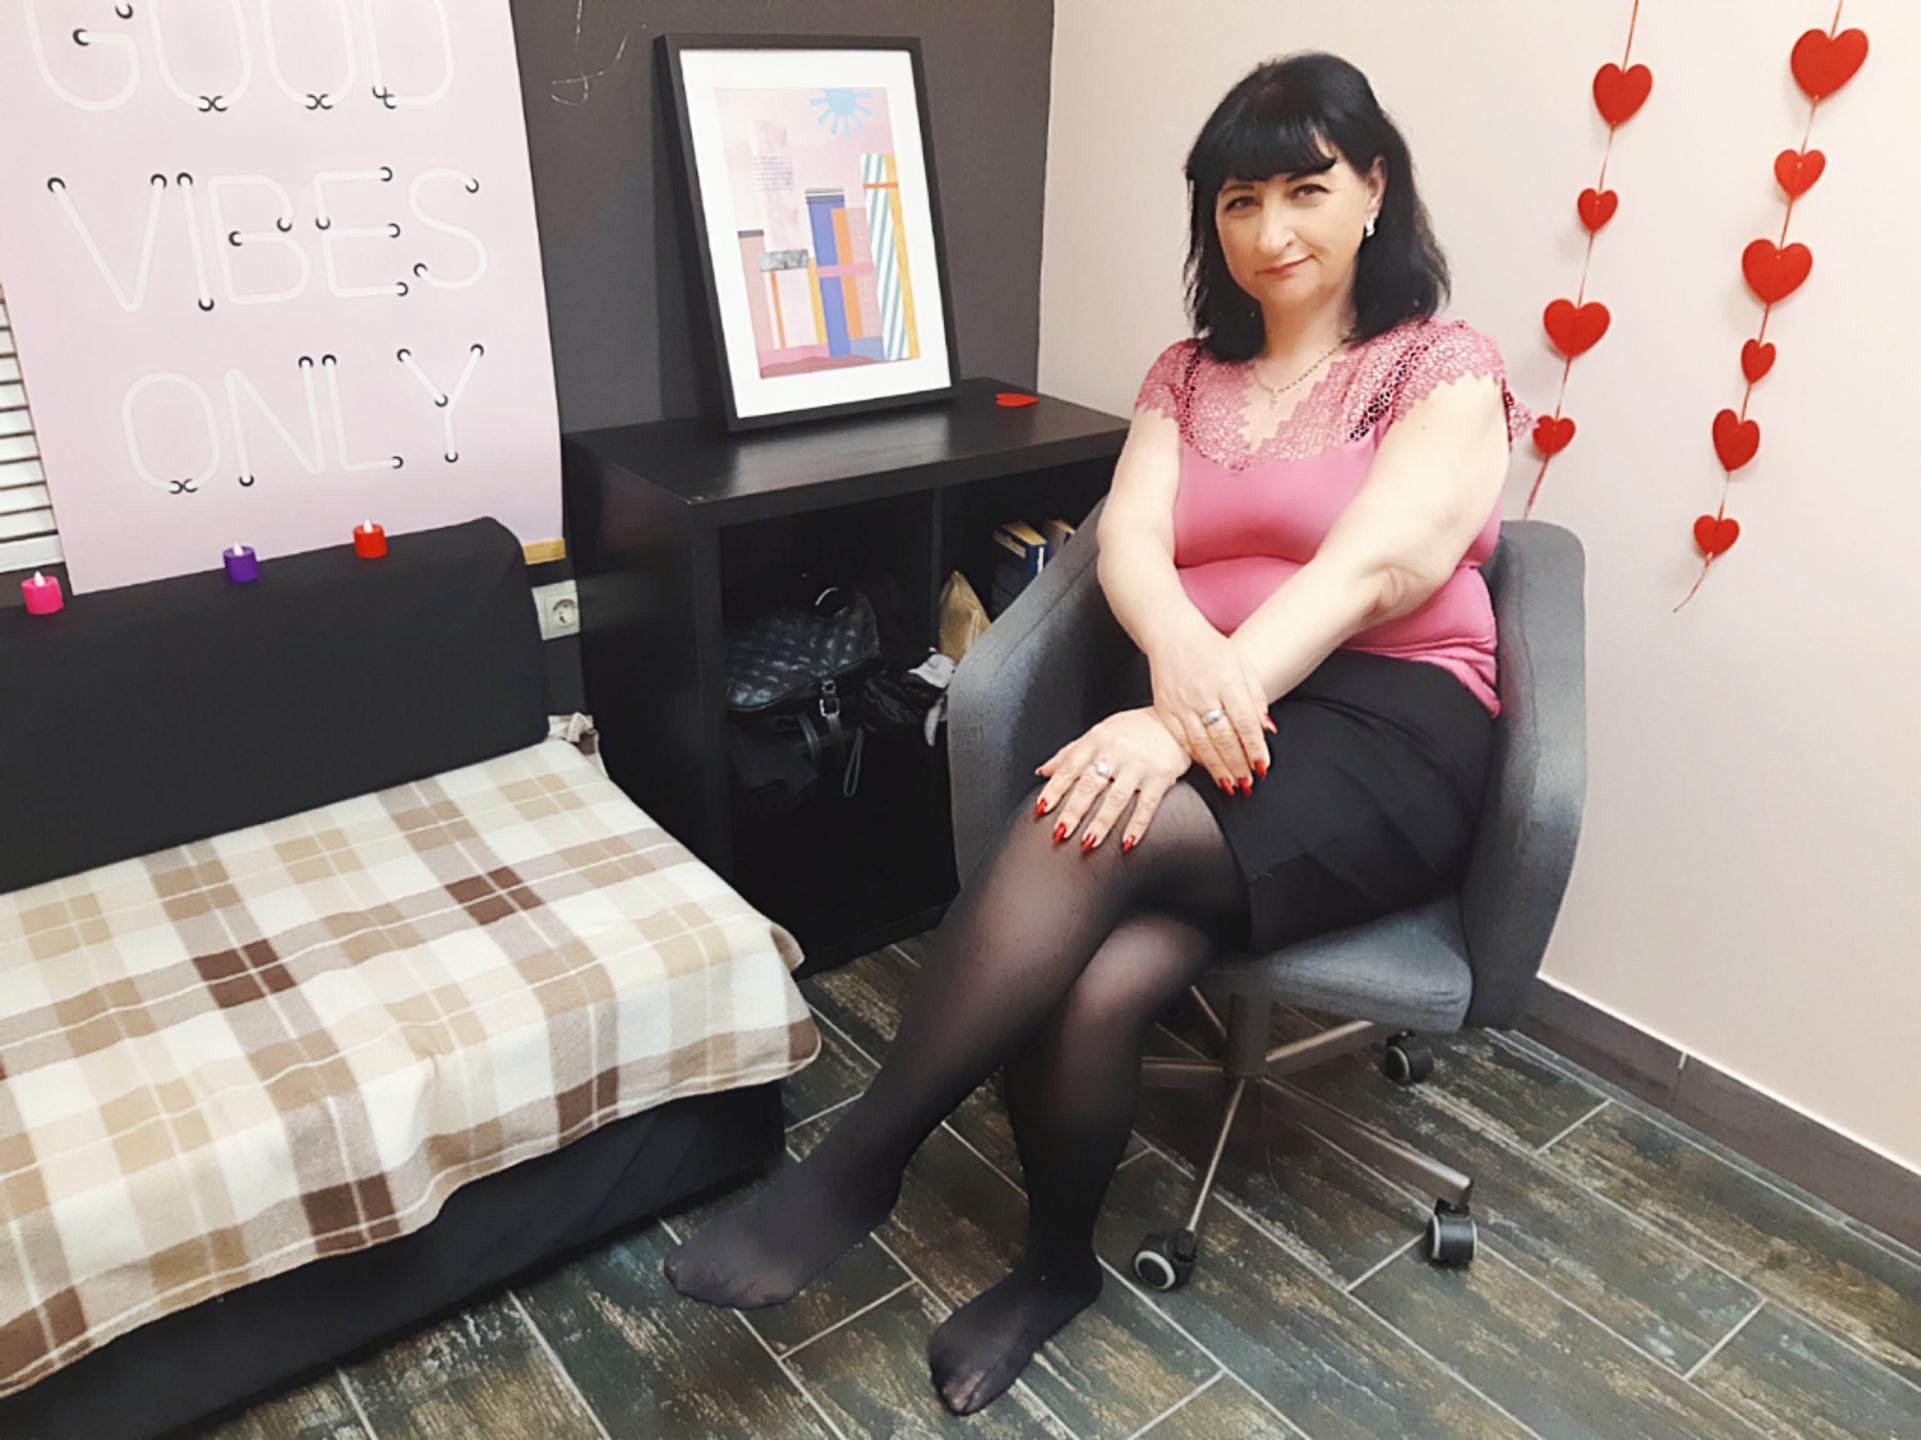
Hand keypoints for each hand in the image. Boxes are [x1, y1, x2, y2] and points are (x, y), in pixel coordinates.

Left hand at [1033, 707, 1196, 852]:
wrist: (1174, 720)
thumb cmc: (1134, 728)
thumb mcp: (1099, 732)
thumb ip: (1070, 753)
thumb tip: (1044, 772)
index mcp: (1097, 740)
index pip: (1070, 766)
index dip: (1054, 788)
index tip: (1042, 808)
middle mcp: (1116, 751)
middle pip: (1090, 785)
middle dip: (1073, 811)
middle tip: (1060, 832)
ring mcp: (1139, 765)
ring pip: (1116, 798)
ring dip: (1101, 823)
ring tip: (1088, 842)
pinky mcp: (1161, 776)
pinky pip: (1147, 805)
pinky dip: (1136, 825)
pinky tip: (1126, 842)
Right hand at [1146, 624, 1273, 795]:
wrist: (1172, 634)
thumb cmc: (1211, 648)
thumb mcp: (1242, 664)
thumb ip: (1256, 697)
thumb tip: (1267, 730)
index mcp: (1226, 680)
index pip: (1245, 723)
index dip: (1254, 748)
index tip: (1262, 766)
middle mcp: (1203, 693)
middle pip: (1224, 738)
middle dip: (1238, 765)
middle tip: (1248, 783)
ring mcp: (1180, 702)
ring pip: (1201, 744)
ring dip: (1218, 768)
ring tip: (1230, 784)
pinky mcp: (1164, 708)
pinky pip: (1181, 739)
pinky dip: (1196, 756)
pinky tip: (1207, 767)